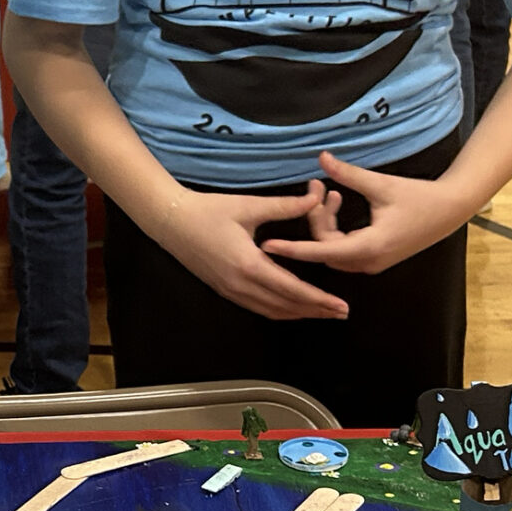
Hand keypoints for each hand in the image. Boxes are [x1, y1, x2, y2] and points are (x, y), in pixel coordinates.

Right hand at [157, 182, 349, 320]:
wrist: (169, 221)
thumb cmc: (208, 210)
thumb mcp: (248, 206)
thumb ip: (284, 206)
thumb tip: (316, 197)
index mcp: (249, 265)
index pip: (292, 289)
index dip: (319, 299)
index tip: (340, 305)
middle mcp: (241, 285)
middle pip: (285, 306)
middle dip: (315, 311)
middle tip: (342, 313)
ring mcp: (231, 291)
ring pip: (272, 311)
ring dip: (299, 314)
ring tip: (323, 313)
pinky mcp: (225, 290)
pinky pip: (258, 307)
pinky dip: (280, 310)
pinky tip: (292, 307)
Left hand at [260, 152, 481, 276]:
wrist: (450, 211)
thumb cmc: (418, 197)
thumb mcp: (381, 184)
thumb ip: (348, 175)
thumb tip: (321, 158)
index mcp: (368, 247)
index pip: (320, 250)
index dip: (292, 248)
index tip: (268, 245)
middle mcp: (367, 261)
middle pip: (324, 247)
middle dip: (314, 218)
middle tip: (315, 186)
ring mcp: (371, 263)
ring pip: (332, 248)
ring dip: (325, 222)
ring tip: (330, 191)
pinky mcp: (374, 258)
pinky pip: (343, 248)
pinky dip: (336, 229)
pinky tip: (339, 202)